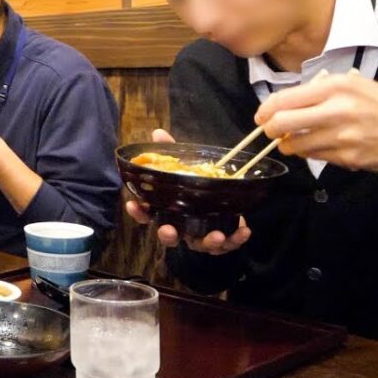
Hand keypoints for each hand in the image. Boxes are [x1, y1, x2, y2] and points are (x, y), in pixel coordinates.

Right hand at [123, 128, 250, 254]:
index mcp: (168, 210)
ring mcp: (201, 234)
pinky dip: (235, 240)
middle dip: (167, 235)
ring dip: (207, 242)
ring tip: (216, 235)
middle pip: (169, 236)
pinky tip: (244, 230)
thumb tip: (158, 133)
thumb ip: (172, 153)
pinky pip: (228, 244)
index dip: (139, 212)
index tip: (133, 205)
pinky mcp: (222, 239)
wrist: (224, 200)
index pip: (147, 214)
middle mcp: (182, 225)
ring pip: (199, 244)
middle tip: (168, 231)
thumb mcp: (184, 167)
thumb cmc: (197, 185)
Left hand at [255, 73, 377, 171]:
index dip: (265, 110)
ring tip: (294, 140)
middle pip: (282, 123)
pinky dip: (310, 153)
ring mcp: (342, 137)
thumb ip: (316, 93)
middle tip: (271, 131)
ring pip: (295, 145)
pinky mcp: (348, 158)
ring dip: (288, 145)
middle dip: (270, 129)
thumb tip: (282, 106)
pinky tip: (318, 146)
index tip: (261, 116)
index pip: (284, 100)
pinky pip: (315, 157)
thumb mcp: (351, 85)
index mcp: (334, 88)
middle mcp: (336, 111)